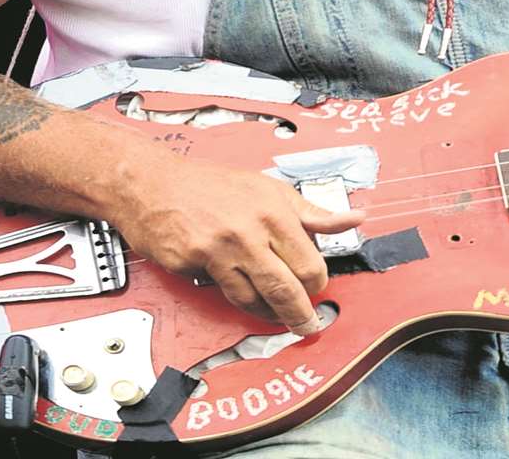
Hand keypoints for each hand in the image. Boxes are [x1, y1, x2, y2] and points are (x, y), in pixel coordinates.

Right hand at [112, 156, 364, 333]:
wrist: (154, 183)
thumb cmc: (212, 184)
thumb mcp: (270, 189)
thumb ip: (312, 212)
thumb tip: (354, 218)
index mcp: (273, 211)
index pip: (309, 261)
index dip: (318, 282)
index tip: (319, 289)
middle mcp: (248, 231)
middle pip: (286, 287)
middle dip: (301, 313)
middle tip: (308, 324)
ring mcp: (218, 250)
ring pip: (255, 298)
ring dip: (272, 315)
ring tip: (281, 319)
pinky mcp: (193, 264)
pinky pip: (224, 292)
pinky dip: (241, 302)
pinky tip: (251, 303)